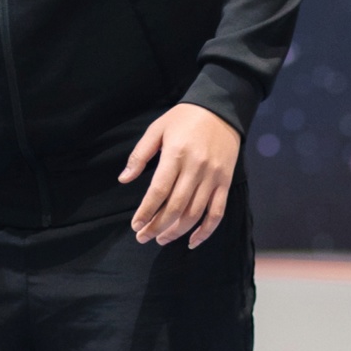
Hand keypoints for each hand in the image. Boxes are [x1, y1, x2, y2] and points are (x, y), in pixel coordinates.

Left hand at [120, 104, 240, 248]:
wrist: (221, 108)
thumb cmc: (184, 118)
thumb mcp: (157, 129)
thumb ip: (140, 155)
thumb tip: (124, 179)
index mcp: (176, 155)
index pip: (159, 191)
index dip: (146, 211)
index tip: (135, 225)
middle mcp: (196, 168)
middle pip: (176, 207)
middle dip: (157, 226)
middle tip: (143, 237)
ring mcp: (213, 177)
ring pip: (195, 213)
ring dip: (176, 231)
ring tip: (161, 239)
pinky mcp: (226, 182)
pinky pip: (217, 212)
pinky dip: (205, 231)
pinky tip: (191, 242)